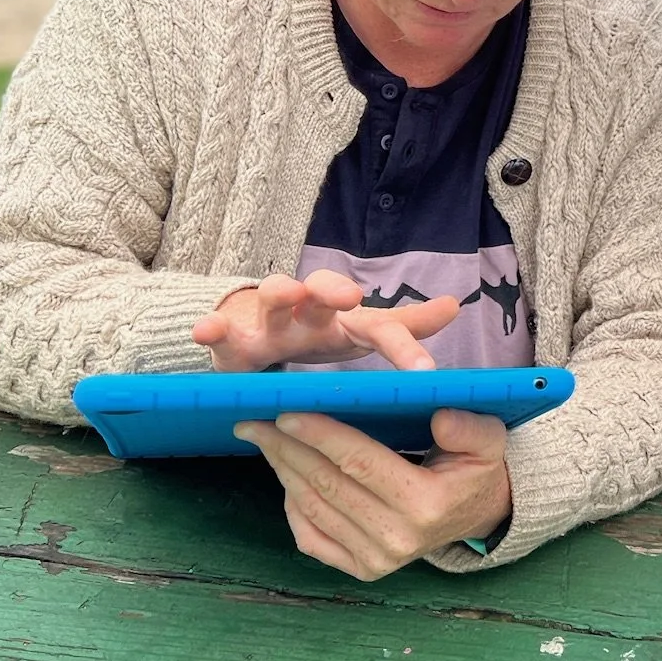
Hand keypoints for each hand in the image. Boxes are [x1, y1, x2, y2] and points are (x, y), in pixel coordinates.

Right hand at [192, 272, 457, 370]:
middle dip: (333, 287)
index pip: (379, 326)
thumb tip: (455, 306)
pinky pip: (221, 329)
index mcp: (343, 318)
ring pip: (273, 296)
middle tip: (349, 295)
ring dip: (280, 291)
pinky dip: (213, 327)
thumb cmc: (312, 333)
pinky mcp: (231, 339)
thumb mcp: (357, 334)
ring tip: (287, 293)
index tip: (427, 372)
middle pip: (321, 288)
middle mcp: (308, 312)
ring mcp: (268, 322)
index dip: (404, 347)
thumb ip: (402, 327)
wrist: (248, 330)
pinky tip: (206, 332)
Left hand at [235, 409, 511, 578]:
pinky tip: (286, 475)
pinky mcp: (361, 570)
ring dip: (283, 471)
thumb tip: (441, 418)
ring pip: (313, 509)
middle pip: (327, 485)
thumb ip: (468, 428)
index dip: (320, 436)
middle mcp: (397, 539)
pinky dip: (292, 505)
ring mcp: (376, 561)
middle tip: (254, 421)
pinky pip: (311, 537)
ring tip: (264, 440)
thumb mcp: (487, 439)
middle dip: (286, 449)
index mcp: (427, 504)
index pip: (360, 462)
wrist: (474, 515)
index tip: (286, 412)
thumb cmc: (473, 468)